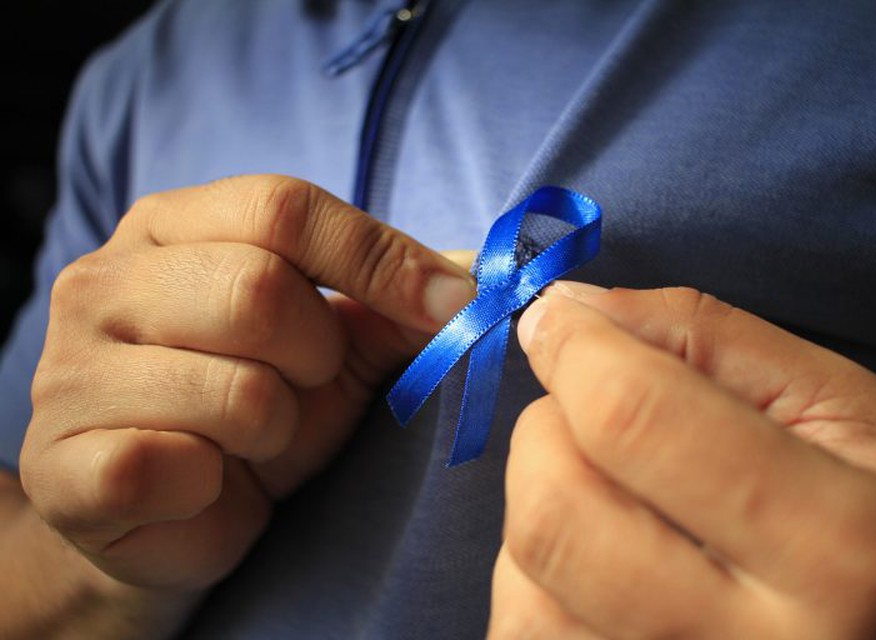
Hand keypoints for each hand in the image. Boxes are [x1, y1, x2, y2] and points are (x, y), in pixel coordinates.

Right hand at [19, 176, 474, 597]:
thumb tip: (473, 278)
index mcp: (170, 228)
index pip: (281, 208)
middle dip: (316, 356)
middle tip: (304, 386)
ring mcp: (68, 373)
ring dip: (273, 431)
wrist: (170, 516)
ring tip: (248, 441)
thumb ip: (390, 307)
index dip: (379, 257)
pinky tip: (203, 484)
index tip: (451, 303)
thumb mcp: (331, 350)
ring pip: (234, 391)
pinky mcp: (60, 465)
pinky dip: (216, 487)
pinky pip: (174, 467)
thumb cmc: (253, 415)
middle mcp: (104, 283)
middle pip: (257, 289)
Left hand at [491, 284, 875, 638]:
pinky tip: (605, 568)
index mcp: (842, 547)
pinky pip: (522, 634)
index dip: (574, 349)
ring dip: (544, 507)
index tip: (558, 320)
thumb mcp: (847, 407)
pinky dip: (536, 579)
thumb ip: (707, 337)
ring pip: (523, 582)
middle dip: (549, 431)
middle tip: (594, 415)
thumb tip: (567, 310)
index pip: (633, 421)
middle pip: (555, 512)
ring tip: (622, 503)